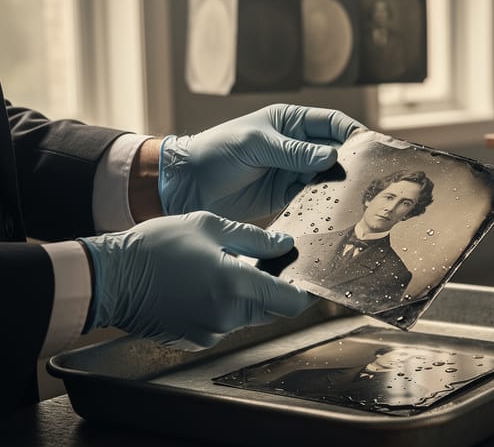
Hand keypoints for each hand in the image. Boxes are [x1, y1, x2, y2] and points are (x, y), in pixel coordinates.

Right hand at [79, 211, 316, 349]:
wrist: (109, 277)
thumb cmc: (155, 246)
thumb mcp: (210, 226)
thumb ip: (254, 238)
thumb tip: (284, 244)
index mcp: (238, 287)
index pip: (292, 301)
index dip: (306, 291)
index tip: (310, 278)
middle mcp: (229, 317)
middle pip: (272, 310)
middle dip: (274, 289)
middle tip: (263, 263)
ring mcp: (211, 332)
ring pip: (248, 316)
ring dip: (246, 297)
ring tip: (224, 268)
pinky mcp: (195, 340)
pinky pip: (223, 323)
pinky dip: (223, 306)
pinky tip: (203, 285)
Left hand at [158, 104, 362, 220]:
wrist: (187, 185)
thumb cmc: (217, 151)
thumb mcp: (257, 144)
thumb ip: (294, 152)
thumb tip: (333, 156)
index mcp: (290, 122)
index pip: (332, 123)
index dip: (353, 132)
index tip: (371, 146)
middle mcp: (296, 145)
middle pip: (335, 151)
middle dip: (352, 161)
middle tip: (371, 175)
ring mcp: (292, 171)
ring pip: (327, 176)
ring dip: (339, 184)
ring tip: (356, 194)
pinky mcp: (285, 195)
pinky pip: (312, 197)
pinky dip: (323, 201)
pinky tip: (333, 207)